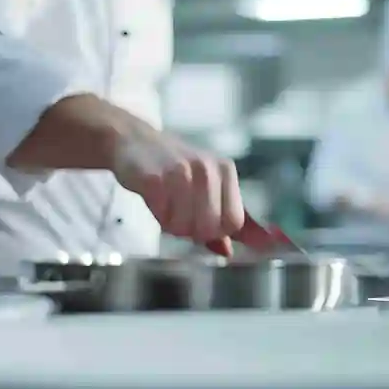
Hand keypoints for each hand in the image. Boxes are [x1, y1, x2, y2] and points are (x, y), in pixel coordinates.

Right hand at [108, 118, 244, 253]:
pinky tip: (155, 199)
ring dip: (173, 225)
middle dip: (193, 232)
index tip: (202, 220)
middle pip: (210, 228)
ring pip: (185, 227)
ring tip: (167, 205)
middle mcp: (207, 169)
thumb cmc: (176, 168)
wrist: (135, 141)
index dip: (217, 231)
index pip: (234, 222)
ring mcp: (180, 172)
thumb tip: (254, 247)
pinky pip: (162, 218)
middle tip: (181, 213)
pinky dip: (158, 217)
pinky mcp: (154, 178)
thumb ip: (231, 216)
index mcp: (225, 170)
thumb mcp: (210, 186)